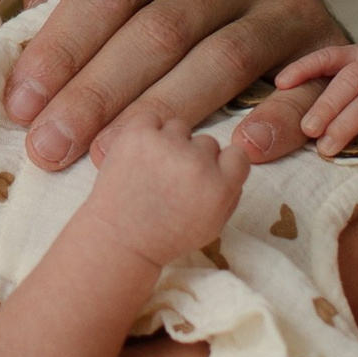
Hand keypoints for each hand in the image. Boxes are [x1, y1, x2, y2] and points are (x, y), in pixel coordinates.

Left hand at [2, 0, 345, 171]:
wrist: (278, 4)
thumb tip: (33, 0)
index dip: (63, 47)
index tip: (22, 103)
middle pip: (159, 31)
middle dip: (97, 93)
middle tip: (49, 148)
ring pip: (221, 61)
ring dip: (164, 114)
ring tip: (112, 160)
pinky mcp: (327, 44)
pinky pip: (305, 87)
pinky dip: (279, 119)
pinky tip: (243, 148)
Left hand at [84, 111, 246, 267]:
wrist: (119, 238)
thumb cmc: (166, 235)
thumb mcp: (212, 226)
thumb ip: (230, 193)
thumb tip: (232, 162)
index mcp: (220, 188)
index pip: (238, 155)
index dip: (221, 166)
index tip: (205, 177)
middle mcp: (196, 164)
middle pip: (207, 142)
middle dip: (193, 157)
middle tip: (171, 181)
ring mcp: (166, 145)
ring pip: (180, 127)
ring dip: (169, 143)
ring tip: (152, 171)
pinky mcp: (138, 134)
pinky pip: (152, 118)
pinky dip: (146, 132)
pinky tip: (139, 157)